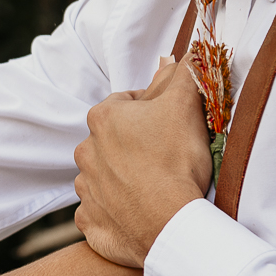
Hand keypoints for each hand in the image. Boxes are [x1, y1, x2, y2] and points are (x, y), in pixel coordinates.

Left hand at [72, 57, 213, 266]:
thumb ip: (185, 75)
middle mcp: (85, 151)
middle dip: (136, 145)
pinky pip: (101, 212)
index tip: (172, 126)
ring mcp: (85, 189)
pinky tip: (139, 214)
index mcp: (103, 118)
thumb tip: (190, 51)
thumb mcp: (185, 106)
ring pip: (105, 176)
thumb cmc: (176, 160)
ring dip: (125, 178)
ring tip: (154, 188)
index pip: (128, 103)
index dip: (154, 112)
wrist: (169, 224)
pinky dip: (117, 212)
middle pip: (114, 140)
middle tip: (167, 158)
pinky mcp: (89, 222)